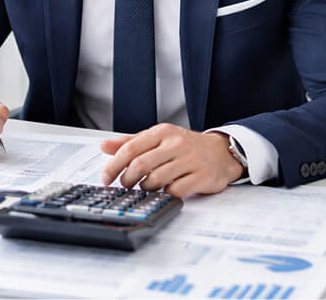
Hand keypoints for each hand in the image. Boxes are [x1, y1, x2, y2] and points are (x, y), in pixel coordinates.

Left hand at [99, 124, 244, 197]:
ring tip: (146, 187)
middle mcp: (176, 143)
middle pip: (140, 165)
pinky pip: (175, 191)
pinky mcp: (201, 176)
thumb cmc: (185, 146)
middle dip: (127, 179)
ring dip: (145, 188)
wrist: (221, 152)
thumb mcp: (158, 139)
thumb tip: (104, 147)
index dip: (114, 165)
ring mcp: (190, 160)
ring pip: (155, 180)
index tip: (106, 178)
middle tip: (124, 186)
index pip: (130, 148)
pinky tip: (164, 191)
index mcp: (162, 132)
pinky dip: (165, 194)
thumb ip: (131, 142)